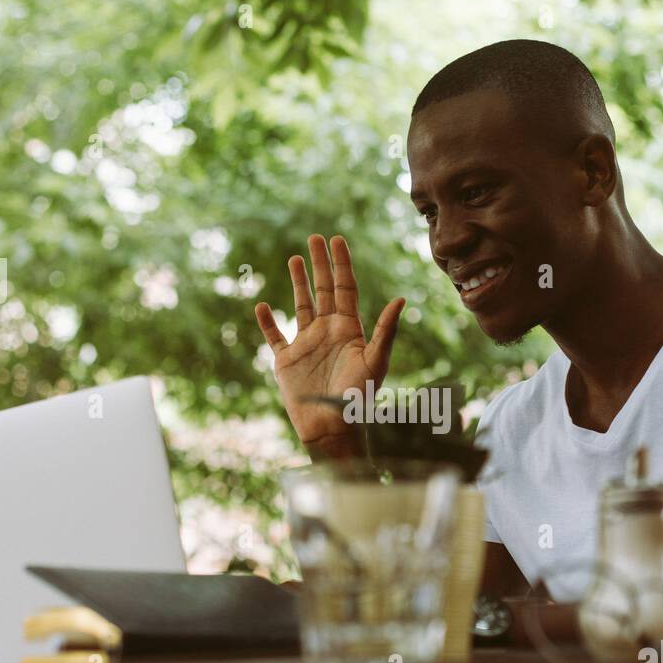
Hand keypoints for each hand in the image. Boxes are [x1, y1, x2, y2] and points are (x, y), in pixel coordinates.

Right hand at [255, 234, 404, 457]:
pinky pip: (275, 336)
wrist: (331, 426)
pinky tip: (261, 305)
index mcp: (349, 329)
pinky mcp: (287, 360)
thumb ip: (386, 330)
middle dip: (320, 264)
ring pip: (300, 305)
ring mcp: (306, 344)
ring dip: (298, 283)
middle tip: (315, 237)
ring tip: (294, 259)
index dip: (342, 264)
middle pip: (323, 290)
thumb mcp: (376, 362)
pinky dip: (267, 321)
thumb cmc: (357, 398)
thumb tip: (401, 300)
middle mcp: (327, 332)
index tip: (337, 240)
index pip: (345, 288)